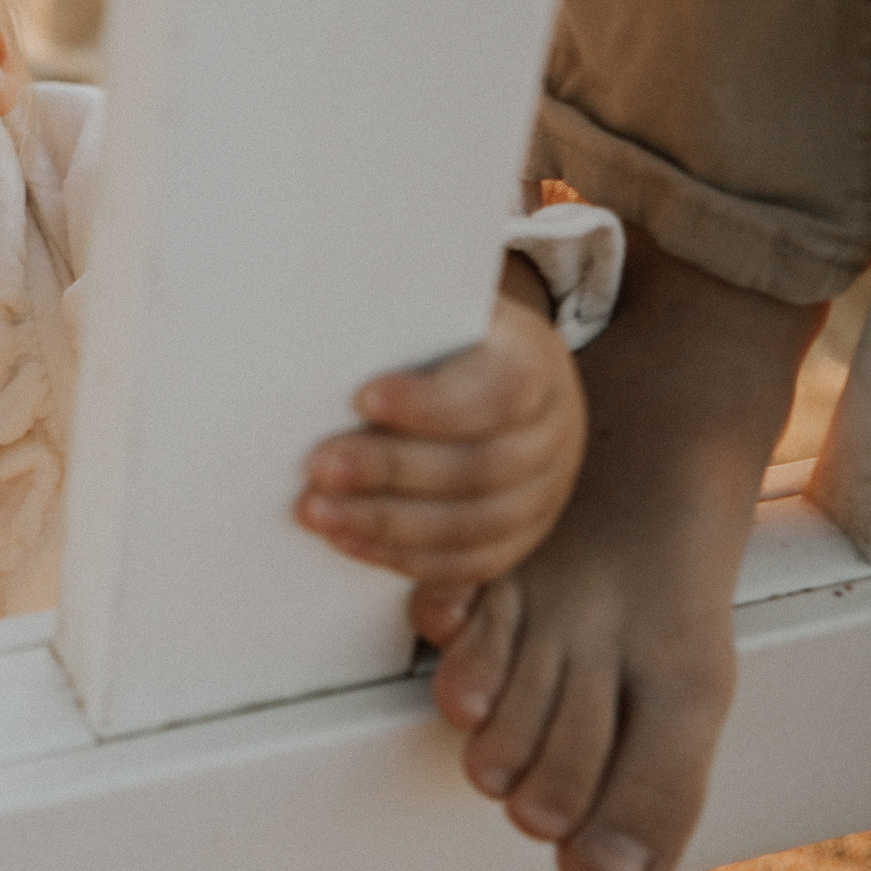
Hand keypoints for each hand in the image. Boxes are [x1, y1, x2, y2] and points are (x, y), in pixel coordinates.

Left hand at [293, 260, 585, 598]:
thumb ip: (401, 315)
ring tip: (317, 512)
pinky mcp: (521, 535)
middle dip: (391, 470)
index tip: (361, 398)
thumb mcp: (437, 308)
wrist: (504, 375)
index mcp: (534, 361)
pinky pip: (470, 563)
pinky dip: (405, 560)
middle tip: (317, 467)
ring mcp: (545, 490)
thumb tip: (327, 317)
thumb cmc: (446, 336)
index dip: (431, 403)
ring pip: (474, 524)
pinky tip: (349, 542)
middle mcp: (554, 431)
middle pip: (481, 467)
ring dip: (387, 525)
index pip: (499, 390)